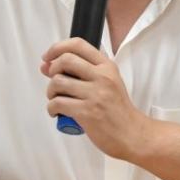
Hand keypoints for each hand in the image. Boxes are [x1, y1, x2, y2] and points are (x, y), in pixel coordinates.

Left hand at [41, 37, 148, 159]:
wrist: (132, 134)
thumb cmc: (117, 110)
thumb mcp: (106, 84)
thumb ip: (79, 73)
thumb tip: (47, 66)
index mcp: (107, 66)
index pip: (78, 44)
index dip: (58, 47)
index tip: (48, 56)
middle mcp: (102, 76)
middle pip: (65, 60)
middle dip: (52, 70)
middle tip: (54, 82)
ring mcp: (95, 94)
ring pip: (58, 81)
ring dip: (50, 91)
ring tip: (56, 99)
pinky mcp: (87, 112)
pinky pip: (57, 103)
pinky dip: (51, 108)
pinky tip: (56, 112)